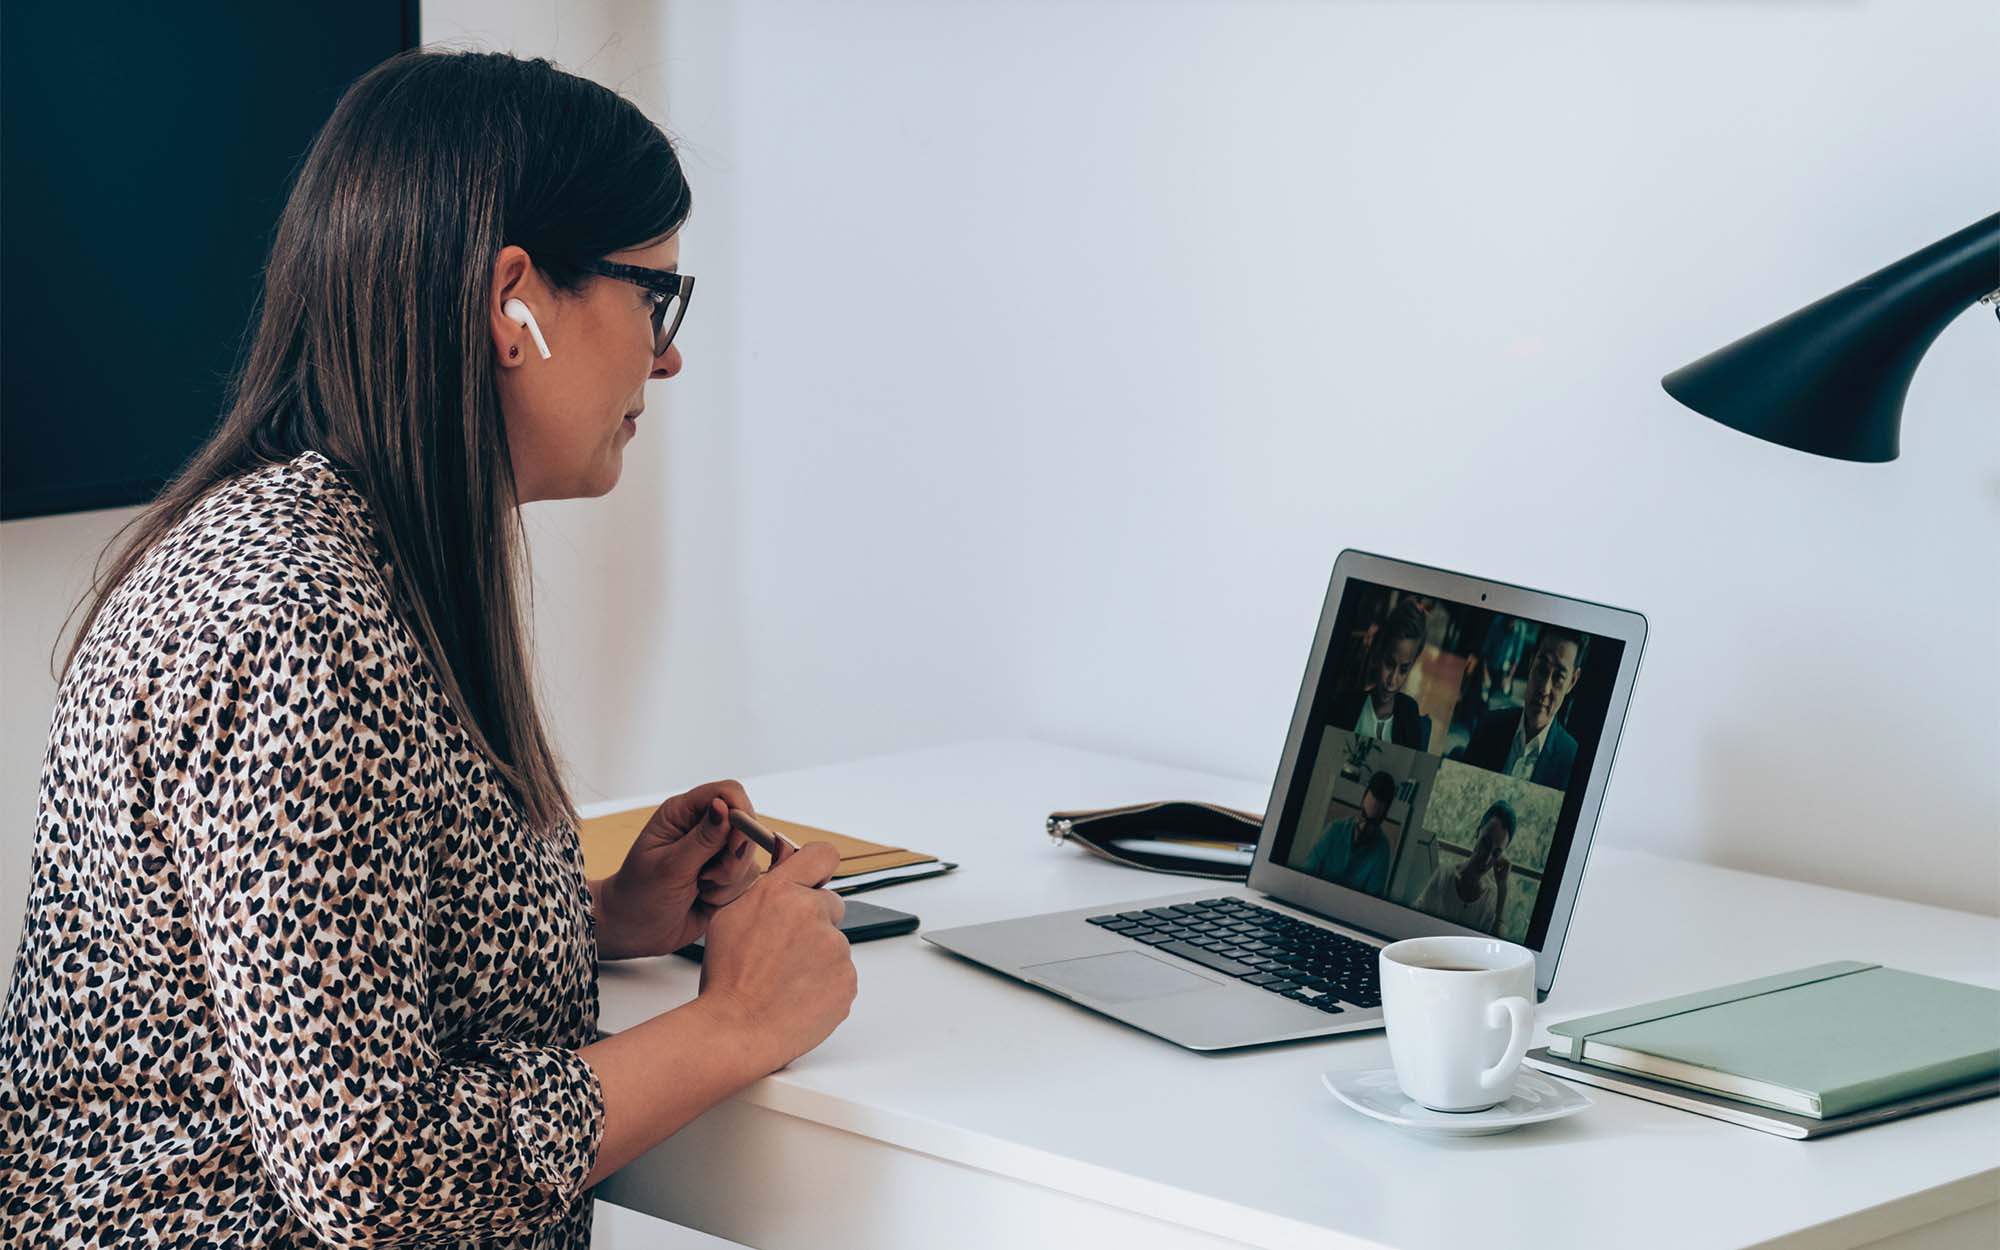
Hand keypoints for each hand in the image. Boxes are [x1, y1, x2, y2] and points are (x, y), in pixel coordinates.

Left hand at [591, 781, 760, 960]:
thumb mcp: (669, 867)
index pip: (727, 792)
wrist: (634, 931)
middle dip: (734, 857)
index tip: (735, 844)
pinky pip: (747, 879)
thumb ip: (702, 839)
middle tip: (707, 876)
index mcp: (682, 814)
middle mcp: (702, 828)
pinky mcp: (725, 876)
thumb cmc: (639, 895)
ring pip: (748, 856)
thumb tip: (723, 806)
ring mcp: (716, 852)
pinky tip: (704, 899)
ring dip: (728, 879)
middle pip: (746, 825)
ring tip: (698, 889)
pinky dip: (729, 894)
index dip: (740, 813)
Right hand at [697, 843, 855, 1071]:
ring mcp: (835, 948)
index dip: (819, 868)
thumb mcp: (730, 917)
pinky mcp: (848, 979)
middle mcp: (812, 913)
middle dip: (814, 922)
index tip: (815, 879)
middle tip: (785, 951)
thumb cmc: (727, 980)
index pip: (821, 855)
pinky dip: (825, 984)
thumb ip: (765, 890)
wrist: (736, 1029)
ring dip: (817, 958)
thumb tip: (785, 871)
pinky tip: (797, 996)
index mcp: (780, 892)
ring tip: (784, 981)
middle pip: (830, 905)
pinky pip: (841, 975)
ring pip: (833, 945)